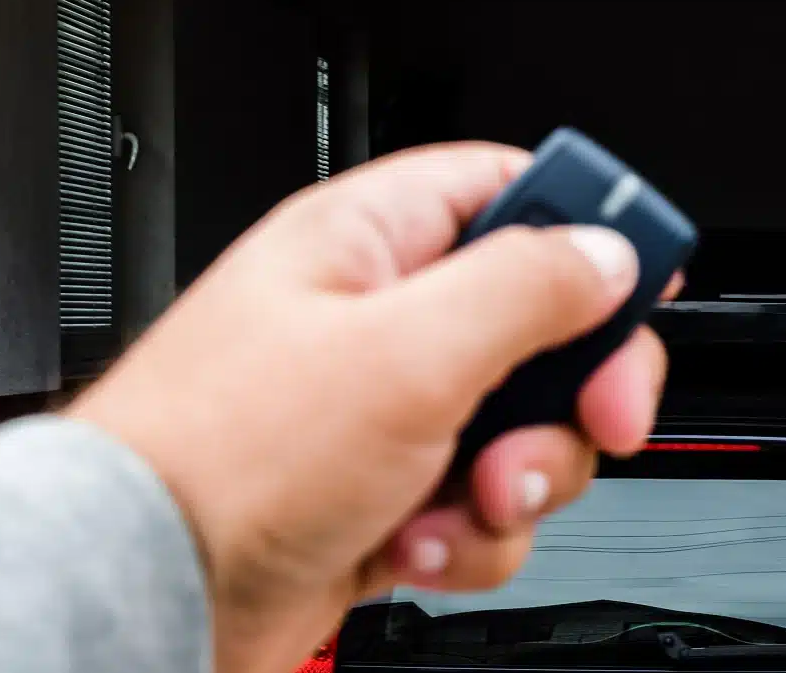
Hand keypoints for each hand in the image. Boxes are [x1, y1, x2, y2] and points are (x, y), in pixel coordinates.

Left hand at [67, 143, 671, 672]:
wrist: (142, 595)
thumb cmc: (221, 458)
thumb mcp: (405, 352)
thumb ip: (525, 289)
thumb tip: (607, 253)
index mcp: (372, 240)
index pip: (512, 189)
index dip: (590, 227)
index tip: (643, 281)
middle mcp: (379, 317)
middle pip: (543, 324)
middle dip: (572, 390)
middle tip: (593, 418)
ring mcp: (382, 414)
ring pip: (522, 429)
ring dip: (518, 479)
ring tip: (464, 500)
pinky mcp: (381, 498)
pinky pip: (478, 507)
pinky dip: (465, 538)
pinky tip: (412, 546)